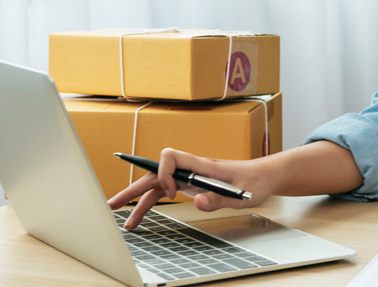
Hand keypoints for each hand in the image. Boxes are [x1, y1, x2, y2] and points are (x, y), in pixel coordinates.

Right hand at [107, 148, 270, 229]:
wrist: (264, 176)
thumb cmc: (254, 181)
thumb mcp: (241, 194)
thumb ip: (218, 199)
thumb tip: (197, 202)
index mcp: (202, 165)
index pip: (171, 157)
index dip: (164, 173)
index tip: (173, 193)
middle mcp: (191, 168)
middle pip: (155, 173)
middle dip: (133, 188)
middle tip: (113, 204)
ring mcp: (189, 177)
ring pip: (156, 185)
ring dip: (139, 201)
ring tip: (125, 221)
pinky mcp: (190, 185)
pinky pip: (165, 192)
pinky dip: (151, 203)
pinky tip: (141, 216)